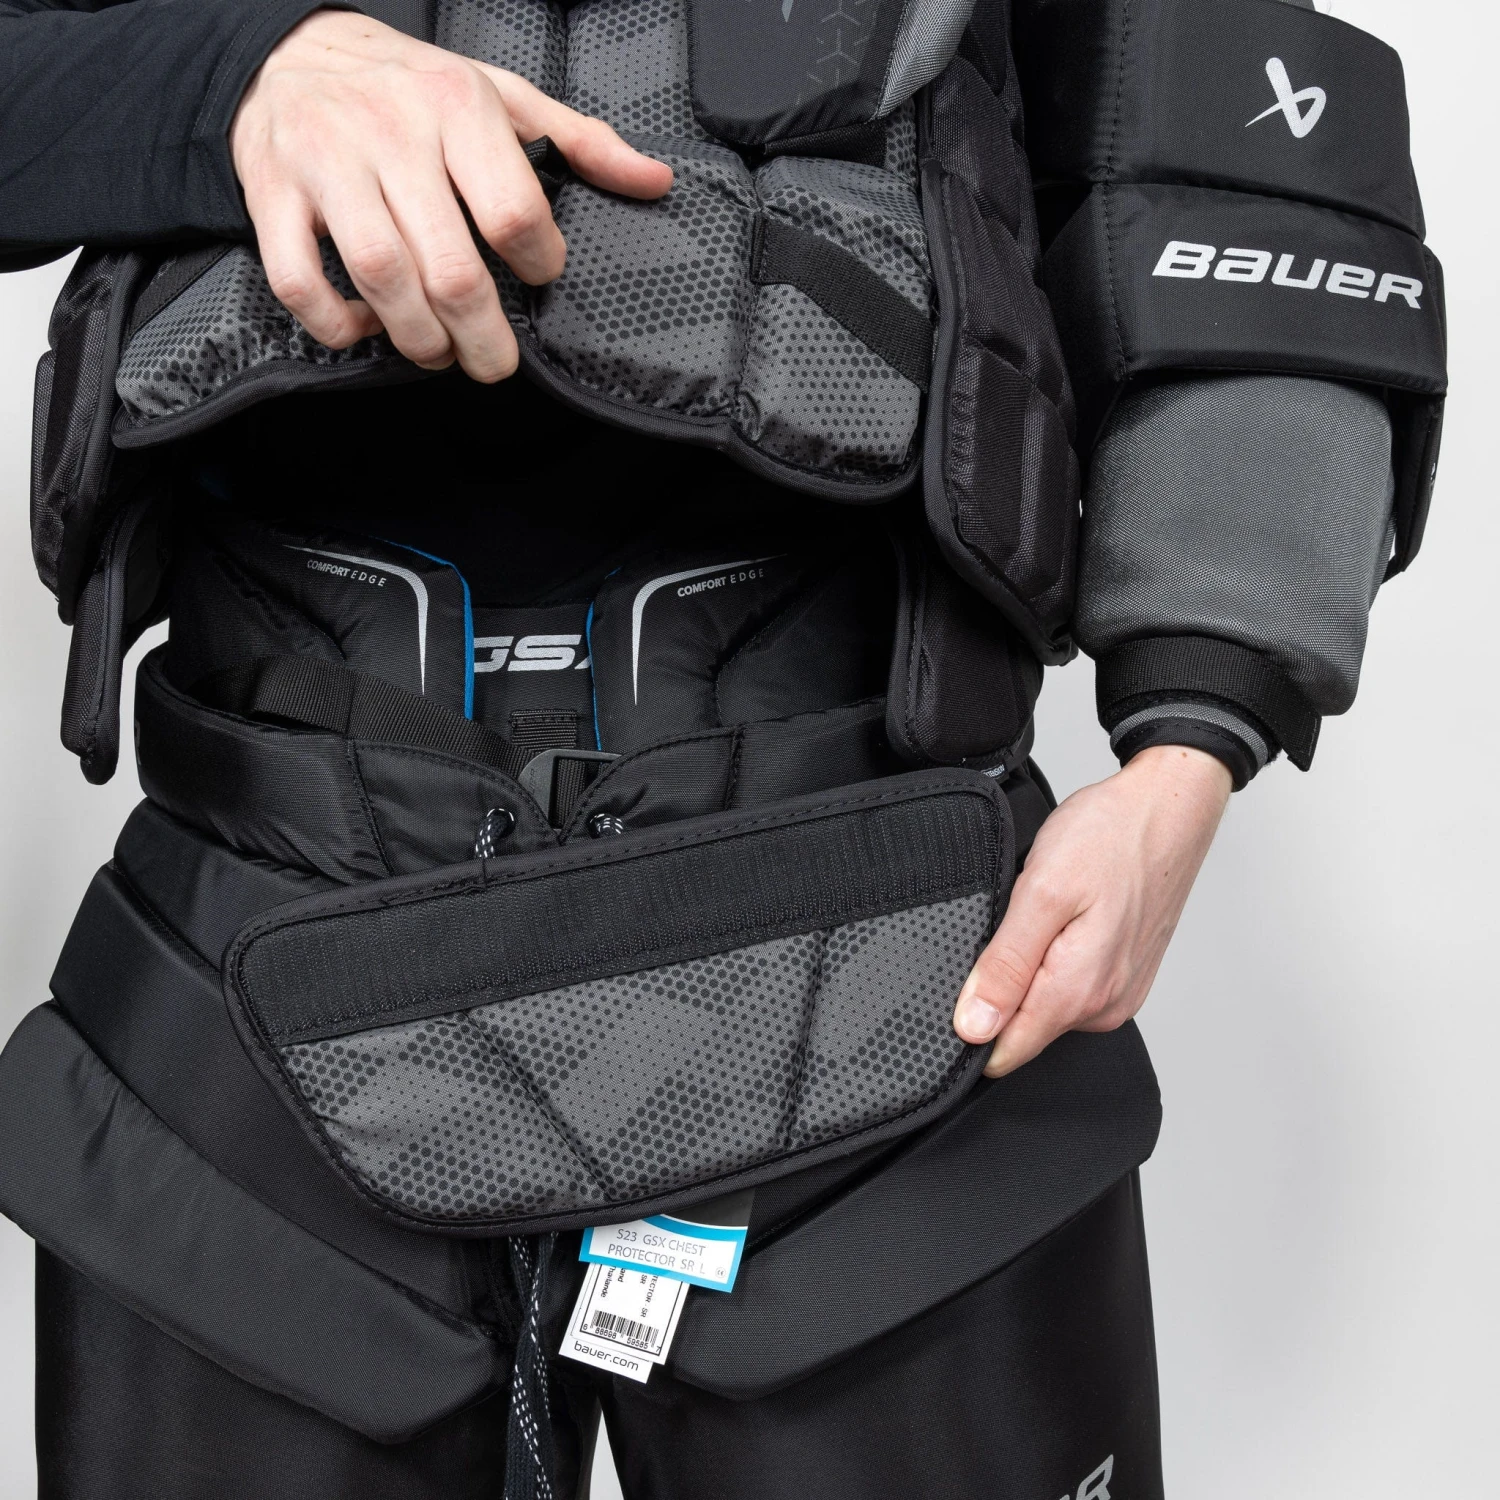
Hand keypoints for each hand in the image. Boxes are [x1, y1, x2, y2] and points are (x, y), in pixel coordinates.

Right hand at [229, 11, 672, 380]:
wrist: (290, 51)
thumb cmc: (410, 86)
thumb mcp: (502, 94)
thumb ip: (580, 141)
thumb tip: (653, 180)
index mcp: (458, 106)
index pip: (515, 212)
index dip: (538, 265)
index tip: (538, 278)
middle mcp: (391, 133)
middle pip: (453, 268)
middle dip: (484, 338)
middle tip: (495, 362)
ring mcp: (327, 164)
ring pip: (383, 280)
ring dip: (419, 339)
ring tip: (438, 351)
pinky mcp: (272, 194)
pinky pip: (300, 283)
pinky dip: (338, 325)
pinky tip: (367, 326)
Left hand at [953, 745, 1231, 1076]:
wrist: (1169, 809)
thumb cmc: (1111, 836)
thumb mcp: (1040, 893)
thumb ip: (1006, 967)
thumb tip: (974, 1027)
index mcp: (1078, 991)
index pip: (1006, 1052)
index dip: (970, 1026)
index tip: (963, 984)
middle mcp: (1103, 1005)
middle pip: (1022, 1028)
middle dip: (1000, 986)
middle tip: (1014, 924)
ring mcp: (1119, 994)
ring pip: (1045, 1007)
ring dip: (1029, 968)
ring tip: (1044, 914)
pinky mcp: (1125, 978)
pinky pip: (1071, 988)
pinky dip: (1055, 959)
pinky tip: (1065, 919)